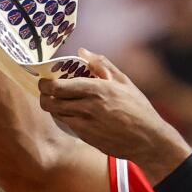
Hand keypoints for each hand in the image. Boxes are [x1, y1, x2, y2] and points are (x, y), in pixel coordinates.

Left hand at [38, 49, 190, 182]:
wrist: (148, 140)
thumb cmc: (138, 108)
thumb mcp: (124, 81)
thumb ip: (101, 64)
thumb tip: (82, 51)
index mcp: (97, 89)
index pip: (58, 86)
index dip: (46, 83)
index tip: (45, 80)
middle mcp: (88, 107)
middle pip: (51, 102)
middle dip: (44, 95)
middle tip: (46, 91)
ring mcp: (85, 124)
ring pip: (56, 114)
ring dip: (53, 106)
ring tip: (58, 100)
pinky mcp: (86, 137)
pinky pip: (67, 124)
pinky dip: (65, 117)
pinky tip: (73, 112)